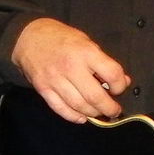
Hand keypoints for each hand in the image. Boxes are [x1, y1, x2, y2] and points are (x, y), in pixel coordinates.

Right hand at [12, 18, 130, 122]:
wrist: (30, 38)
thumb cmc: (62, 39)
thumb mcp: (87, 43)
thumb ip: (104, 63)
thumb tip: (122, 82)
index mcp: (86, 52)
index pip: (112, 74)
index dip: (120, 85)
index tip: (119, 88)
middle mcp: (71, 67)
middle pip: (95, 97)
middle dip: (109, 108)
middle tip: (114, 110)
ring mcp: (55, 80)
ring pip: (79, 106)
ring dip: (93, 113)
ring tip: (99, 112)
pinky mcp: (44, 89)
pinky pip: (61, 109)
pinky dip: (74, 116)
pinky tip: (82, 116)